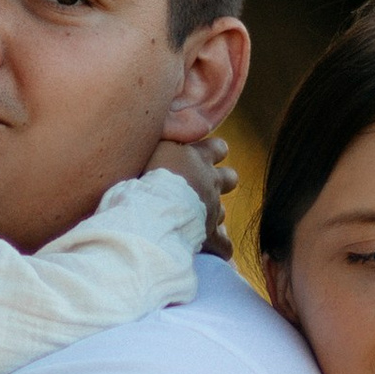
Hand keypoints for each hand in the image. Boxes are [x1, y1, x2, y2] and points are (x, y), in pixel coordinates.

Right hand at [153, 129, 236, 257]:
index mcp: (197, 158)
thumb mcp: (153, 144)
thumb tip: (166, 121)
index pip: (218, 148)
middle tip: (203, 188)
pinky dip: (218, 249)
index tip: (203, 156)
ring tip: (193, 221)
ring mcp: (212, 209)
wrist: (150, 210)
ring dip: (211, 215)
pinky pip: (224, 246)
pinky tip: (210, 252)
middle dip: (222, 182)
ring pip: (223, 212)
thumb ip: (165, 134)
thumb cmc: (144, 175)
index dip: (214, 152)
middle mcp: (210, 182)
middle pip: (230, 178)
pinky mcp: (210, 236)